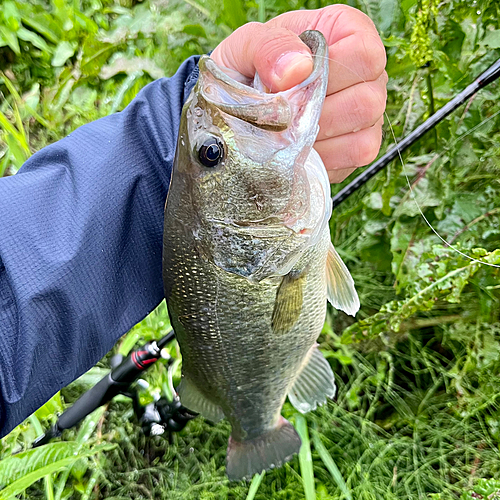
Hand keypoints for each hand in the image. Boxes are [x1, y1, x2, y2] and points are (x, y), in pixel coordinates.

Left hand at [211, 6, 386, 182]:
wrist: (237, 111)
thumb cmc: (246, 72)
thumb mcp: (244, 47)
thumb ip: (268, 46)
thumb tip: (299, 69)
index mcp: (345, 33)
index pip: (364, 56)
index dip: (330, 74)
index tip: (293, 82)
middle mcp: (365, 72)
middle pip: (368, 101)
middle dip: (318, 113)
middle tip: (285, 113)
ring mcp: (368, 112)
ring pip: (363, 133)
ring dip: (318, 137)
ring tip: (289, 130)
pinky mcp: (360, 146)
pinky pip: (358, 154)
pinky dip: (325, 156)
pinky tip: (300, 148)